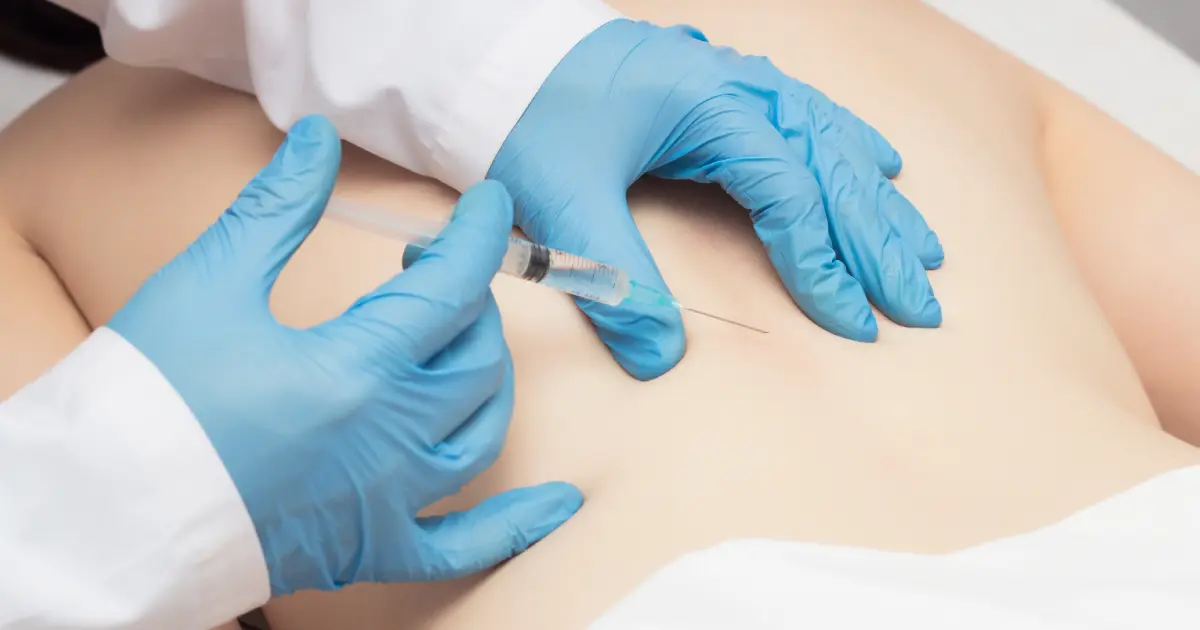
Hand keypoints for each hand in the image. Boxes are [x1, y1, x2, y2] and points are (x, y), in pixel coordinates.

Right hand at [107, 116, 581, 594]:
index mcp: (358, 369)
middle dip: (468, 301)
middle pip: (475, 356)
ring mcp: (388, 501)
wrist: (103, 515)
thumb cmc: (149, 401)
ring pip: (482, 431)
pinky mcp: (372, 550)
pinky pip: (464, 547)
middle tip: (427, 272)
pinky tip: (559, 504)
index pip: (453, 288)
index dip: (478, 236)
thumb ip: (276, 209)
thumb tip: (318, 140)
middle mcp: (391, 439)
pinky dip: (516, 525)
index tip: (488, 205)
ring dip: (488, 378)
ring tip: (463, 345)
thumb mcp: (209, 283)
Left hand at [489, 19, 943, 379]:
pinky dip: (850, 145)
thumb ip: (613, 278)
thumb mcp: (563, 201)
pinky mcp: (722, 90)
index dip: (823, 261)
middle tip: (920, 301)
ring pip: (830, 138)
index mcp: (706, 105)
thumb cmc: (527, 117)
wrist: (497, 61)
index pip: (787, 191)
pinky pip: (808, 115)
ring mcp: (734, 82)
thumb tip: (660, 357)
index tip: (851, 319)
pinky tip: (881, 165)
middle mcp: (736, 86)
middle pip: (830, 164)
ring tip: (922, 248)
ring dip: (877, 197)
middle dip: (878, 237)